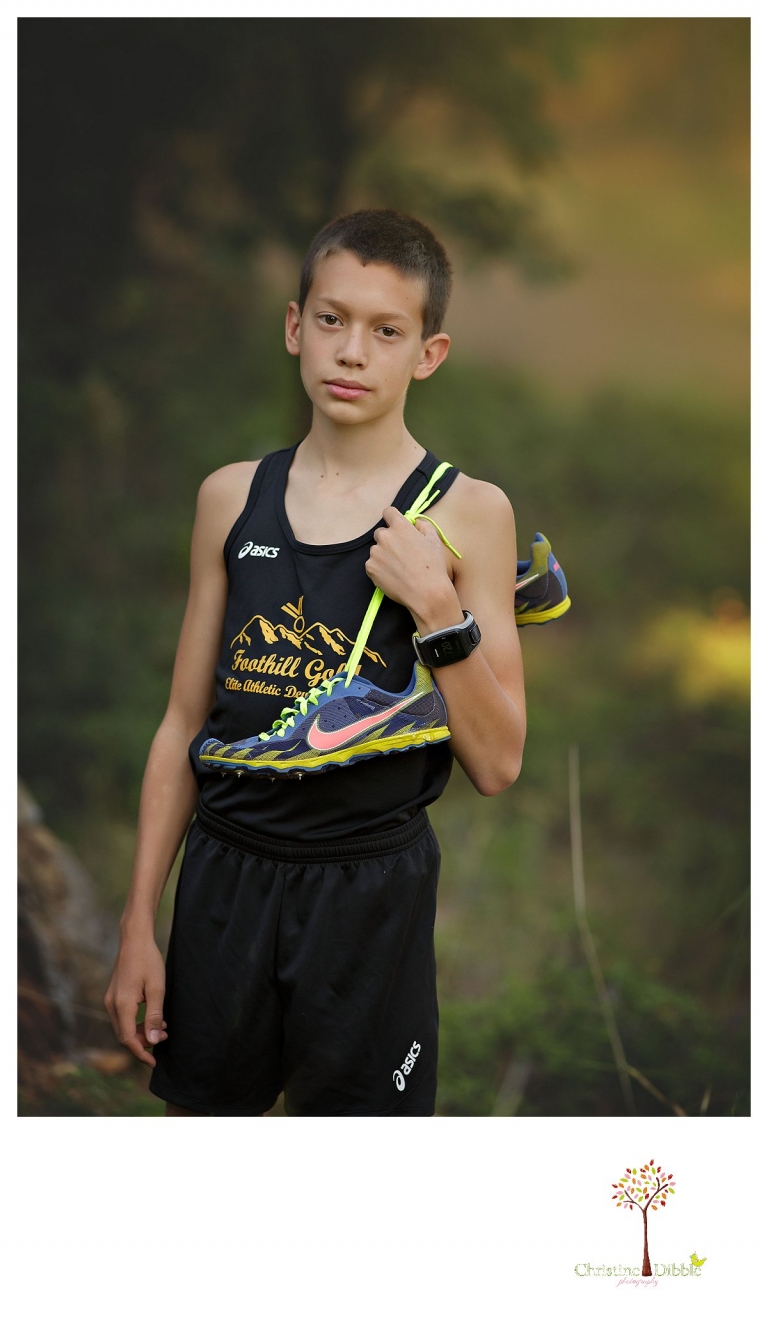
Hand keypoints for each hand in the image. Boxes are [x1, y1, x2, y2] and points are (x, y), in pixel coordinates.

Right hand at [104, 935, 167, 1067]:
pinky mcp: (113, 995)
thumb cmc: (148, 960)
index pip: (128, 1039)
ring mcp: (110, 999)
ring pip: (123, 1026)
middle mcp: (111, 1004)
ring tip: (162, 1026)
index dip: (141, 1053)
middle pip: (124, 1035)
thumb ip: (154, 1015)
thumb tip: (153, 1040)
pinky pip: (122, 1016)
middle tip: (165, 1036)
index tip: (154, 1061)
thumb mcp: (157, 988)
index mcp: (122, 1005)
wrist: (134, 939)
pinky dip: (136, 1021)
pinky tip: (152, 1015)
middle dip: (144, 1041)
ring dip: (141, 1031)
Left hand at [365, 507, 457, 627]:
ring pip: (376, 550)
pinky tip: (393, 576)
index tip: (395, 526)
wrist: (426, 593)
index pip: (388, 512)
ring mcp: (375, 553)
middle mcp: (385, 537)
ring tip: (399, 568)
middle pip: (381, 533)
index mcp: (400, 527)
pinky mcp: (370, 568)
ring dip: (384, 555)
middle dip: (389, 540)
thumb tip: (416, 522)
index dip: (392, 518)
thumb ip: (424, 526)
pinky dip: (379, 569)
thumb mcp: (434, 541)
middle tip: (401, 553)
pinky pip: (372, 565)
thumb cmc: (433, 567)